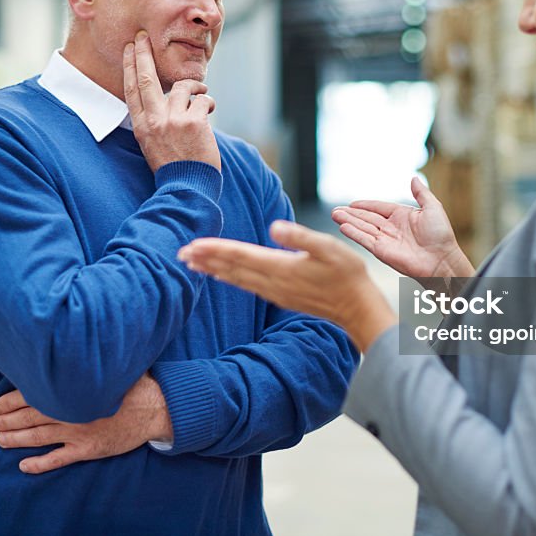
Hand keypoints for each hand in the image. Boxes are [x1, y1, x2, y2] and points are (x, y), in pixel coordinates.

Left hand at [0, 373, 172, 473]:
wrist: (156, 408)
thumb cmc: (133, 383)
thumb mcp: (108, 365)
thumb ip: (84, 362)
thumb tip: (66, 344)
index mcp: (73, 390)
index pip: (33, 394)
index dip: (11, 401)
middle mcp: (71, 412)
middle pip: (30, 417)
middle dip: (6, 420)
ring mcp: (78, 432)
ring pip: (38, 437)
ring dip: (15, 439)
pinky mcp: (88, 450)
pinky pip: (58, 459)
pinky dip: (39, 464)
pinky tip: (23, 466)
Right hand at [124, 31, 219, 171]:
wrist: (187, 187)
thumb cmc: (173, 166)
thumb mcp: (152, 144)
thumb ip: (153, 120)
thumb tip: (162, 97)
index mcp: (141, 126)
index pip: (131, 90)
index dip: (130, 66)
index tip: (130, 48)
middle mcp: (154, 120)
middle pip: (146, 78)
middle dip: (144, 54)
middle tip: (143, 35)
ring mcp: (173, 120)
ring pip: (182, 86)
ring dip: (195, 87)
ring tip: (201, 94)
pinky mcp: (194, 122)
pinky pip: (203, 100)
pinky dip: (208, 103)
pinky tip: (210, 110)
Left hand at [179, 220, 395, 350]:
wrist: (357, 309)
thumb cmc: (347, 275)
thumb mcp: (329, 249)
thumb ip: (300, 237)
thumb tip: (274, 226)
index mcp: (280, 267)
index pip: (240, 255)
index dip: (215, 249)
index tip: (192, 245)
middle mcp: (272, 282)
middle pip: (231, 268)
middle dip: (205, 260)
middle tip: (179, 253)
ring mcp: (275, 292)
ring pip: (236, 279)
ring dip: (213, 270)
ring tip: (192, 264)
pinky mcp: (280, 297)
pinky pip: (246, 286)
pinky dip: (229, 279)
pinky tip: (221, 276)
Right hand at [331, 177, 472, 277]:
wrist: (441, 260)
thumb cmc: (441, 235)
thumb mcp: (432, 207)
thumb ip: (421, 193)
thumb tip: (414, 178)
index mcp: (402, 216)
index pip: (379, 208)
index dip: (365, 205)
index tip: (352, 203)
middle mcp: (391, 228)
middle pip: (367, 218)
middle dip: (351, 214)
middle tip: (335, 210)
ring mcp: (385, 240)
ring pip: (363, 228)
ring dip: (348, 221)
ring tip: (335, 215)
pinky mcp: (382, 251)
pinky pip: (365, 240)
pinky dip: (354, 234)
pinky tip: (343, 227)